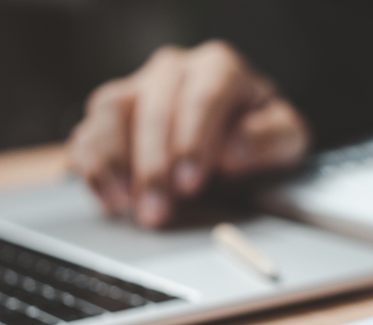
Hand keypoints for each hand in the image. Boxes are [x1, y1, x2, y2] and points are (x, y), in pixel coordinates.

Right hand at [68, 40, 308, 227]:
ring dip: (114, 162)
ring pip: (110, 109)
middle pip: (153, 106)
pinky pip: (88, 132)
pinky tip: (109, 200)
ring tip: (127, 205)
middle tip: (158, 209)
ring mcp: (136, 88)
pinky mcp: (110, 115)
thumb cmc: (258, 136)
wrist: (235, 141)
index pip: (202, 94)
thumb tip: (234, 152)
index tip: (189, 181)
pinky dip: (92, 168)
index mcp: (219, 68)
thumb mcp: (285, 140)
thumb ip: (268, 140)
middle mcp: (173, 70)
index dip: (193, 139)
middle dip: (153, 165)